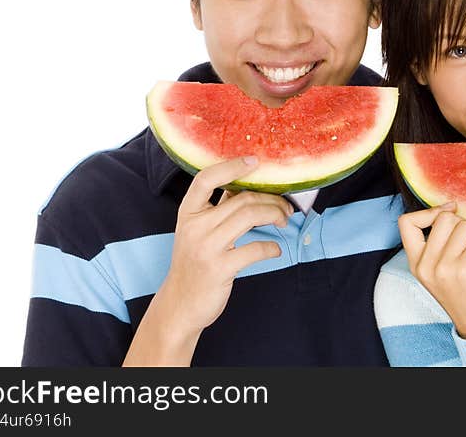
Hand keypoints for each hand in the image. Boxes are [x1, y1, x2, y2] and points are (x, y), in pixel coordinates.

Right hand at [160, 157, 292, 336]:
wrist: (179, 305)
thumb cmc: (194, 264)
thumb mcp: (198, 232)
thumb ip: (217, 208)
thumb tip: (247, 184)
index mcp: (188, 213)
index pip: (205, 179)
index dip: (231, 166)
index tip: (254, 161)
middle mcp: (194, 227)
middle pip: (241, 198)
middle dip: (270, 198)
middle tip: (285, 206)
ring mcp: (206, 248)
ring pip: (250, 216)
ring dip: (275, 215)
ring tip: (284, 220)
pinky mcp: (219, 268)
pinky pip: (255, 249)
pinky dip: (272, 248)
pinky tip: (276, 250)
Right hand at [398, 202, 465, 341]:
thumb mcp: (442, 271)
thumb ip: (439, 244)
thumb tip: (451, 208)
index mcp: (416, 264)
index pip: (406, 222)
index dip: (430, 211)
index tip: (451, 212)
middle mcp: (425, 266)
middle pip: (445, 218)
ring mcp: (443, 269)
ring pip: (465, 226)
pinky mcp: (464, 271)